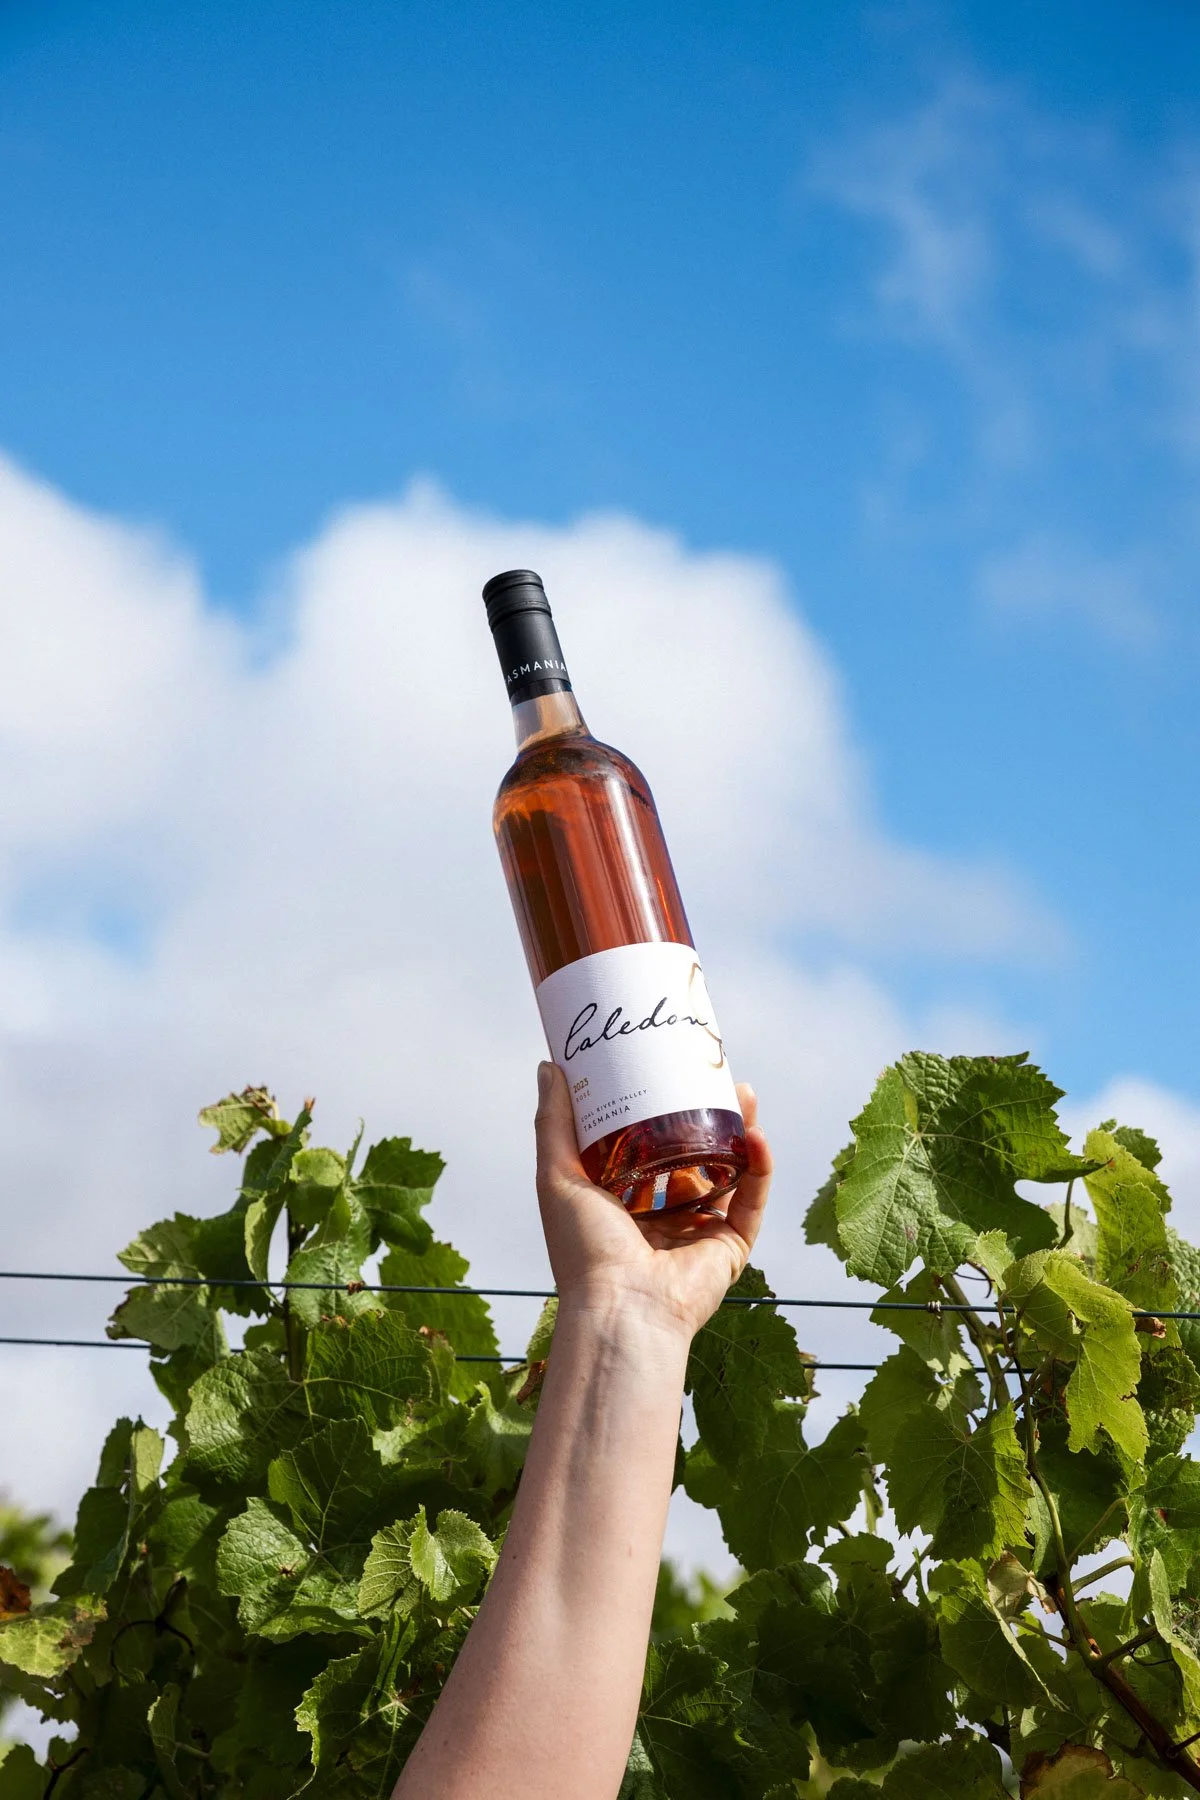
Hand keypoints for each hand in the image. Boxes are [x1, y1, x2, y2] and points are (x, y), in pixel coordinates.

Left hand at [533, 1061, 772, 1340]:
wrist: (621, 1309)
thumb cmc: (582, 1250)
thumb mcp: (557, 1175)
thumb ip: (554, 1123)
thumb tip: (549, 1066)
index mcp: (621, 1206)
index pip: (645, 1152)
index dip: (657, 1115)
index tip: (664, 1075)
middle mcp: (661, 1220)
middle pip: (692, 1158)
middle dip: (705, 1119)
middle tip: (710, 1078)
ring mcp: (698, 1234)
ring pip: (728, 1174)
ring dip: (740, 1132)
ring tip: (742, 1093)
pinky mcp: (730, 1248)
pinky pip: (752, 1201)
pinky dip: (760, 1168)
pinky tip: (757, 1134)